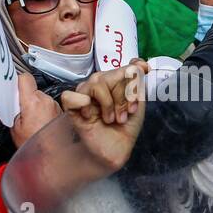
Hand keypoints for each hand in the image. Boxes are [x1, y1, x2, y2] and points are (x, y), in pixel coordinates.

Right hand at [11, 72, 60, 147]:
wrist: (51, 156)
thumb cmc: (34, 145)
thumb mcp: (14, 127)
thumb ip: (12, 109)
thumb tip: (11, 100)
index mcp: (32, 102)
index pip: (25, 78)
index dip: (17, 82)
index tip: (14, 88)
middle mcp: (46, 101)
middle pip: (32, 89)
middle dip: (25, 97)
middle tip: (21, 111)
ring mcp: (54, 105)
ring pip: (40, 97)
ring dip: (35, 104)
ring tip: (31, 120)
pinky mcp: (59, 110)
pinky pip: (47, 105)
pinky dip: (42, 111)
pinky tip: (39, 123)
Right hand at [59, 60, 147, 174]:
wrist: (116, 149)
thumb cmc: (126, 126)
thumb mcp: (138, 103)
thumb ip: (138, 82)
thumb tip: (141, 63)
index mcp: (115, 80)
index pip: (125, 68)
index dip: (133, 83)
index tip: (137, 99)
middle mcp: (99, 83)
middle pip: (112, 75)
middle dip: (122, 98)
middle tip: (123, 115)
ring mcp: (85, 94)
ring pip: (95, 83)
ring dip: (108, 104)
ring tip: (111, 119)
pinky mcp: (72, 107)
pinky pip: (71, 95)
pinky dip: (83, 104)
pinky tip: (90, 116)